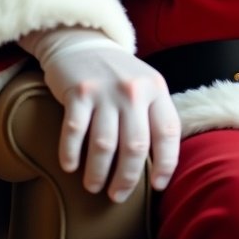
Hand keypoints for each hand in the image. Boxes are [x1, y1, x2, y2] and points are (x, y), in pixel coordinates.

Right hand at [20, 26, 180, 201]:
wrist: (84, 42)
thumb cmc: (119, 74)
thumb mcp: (146, 86)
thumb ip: (153, 115)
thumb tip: (161, 162)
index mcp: (156, 89)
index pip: (168, 132)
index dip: (166, 163)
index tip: (157, 186)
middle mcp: (134, 90)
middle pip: (135, 146)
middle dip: (126, 178)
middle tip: (117, 195)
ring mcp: (106, 91)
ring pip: (104, 145)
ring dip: (97, 173)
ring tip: (94, 186)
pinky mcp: (78, 92)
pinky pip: (74, 133)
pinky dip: (71, 155)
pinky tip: (70, 167)